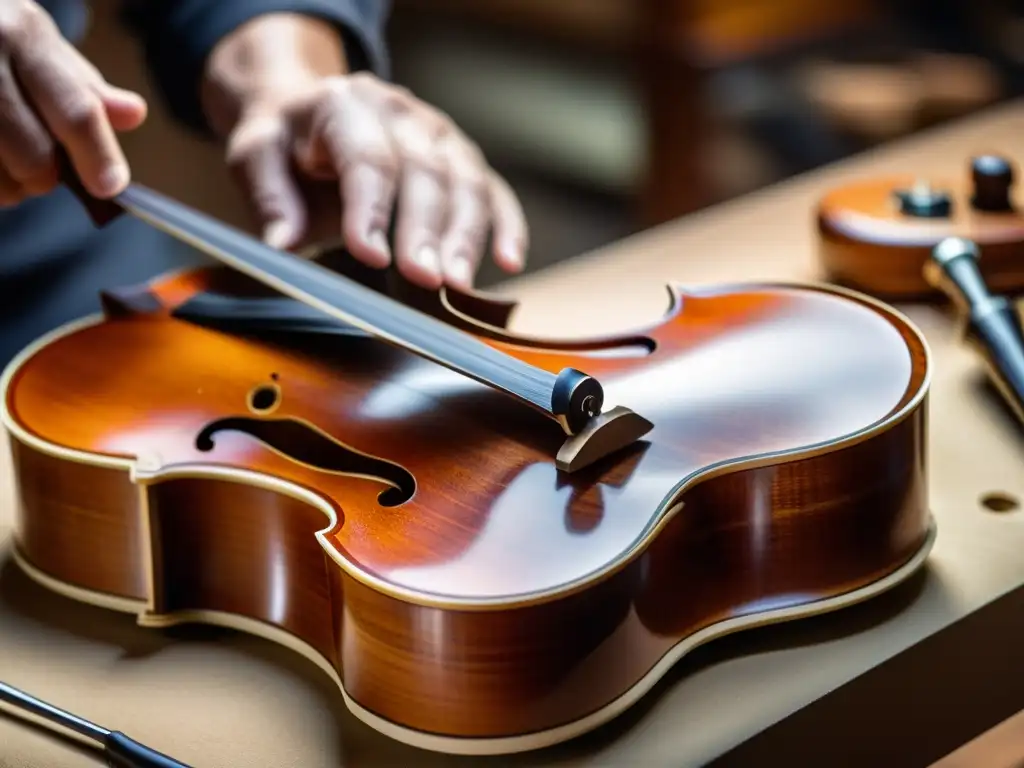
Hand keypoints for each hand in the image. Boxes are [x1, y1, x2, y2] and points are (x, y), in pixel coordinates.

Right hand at [0, 0, 145, 204]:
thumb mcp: (38, 44)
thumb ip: (84, 88)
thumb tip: (133, 115)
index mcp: (23, 35)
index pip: (75, 111)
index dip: (98, 156)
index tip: (111, 187)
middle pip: (35, 157)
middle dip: (43, 176)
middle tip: (37, 164)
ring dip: (8, 187)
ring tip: (3, 160)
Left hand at [218, 71, 527, 289]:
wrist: (310, 112)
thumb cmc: (285, 141)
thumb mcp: (255, 154)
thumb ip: (268, 195)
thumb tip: (283, 244)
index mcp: (345, 105)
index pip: (367, 158)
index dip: (372, 209)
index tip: (371, 255)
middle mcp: (401, 113)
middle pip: (425, 171)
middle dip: (426, 230)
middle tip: (425, 279)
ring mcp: (439, 134)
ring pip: (467, 182)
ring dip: (467, 236)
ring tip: (459, 284)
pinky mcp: (462, 159)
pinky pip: (494, 190)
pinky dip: (506, 226)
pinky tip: (509, 261)